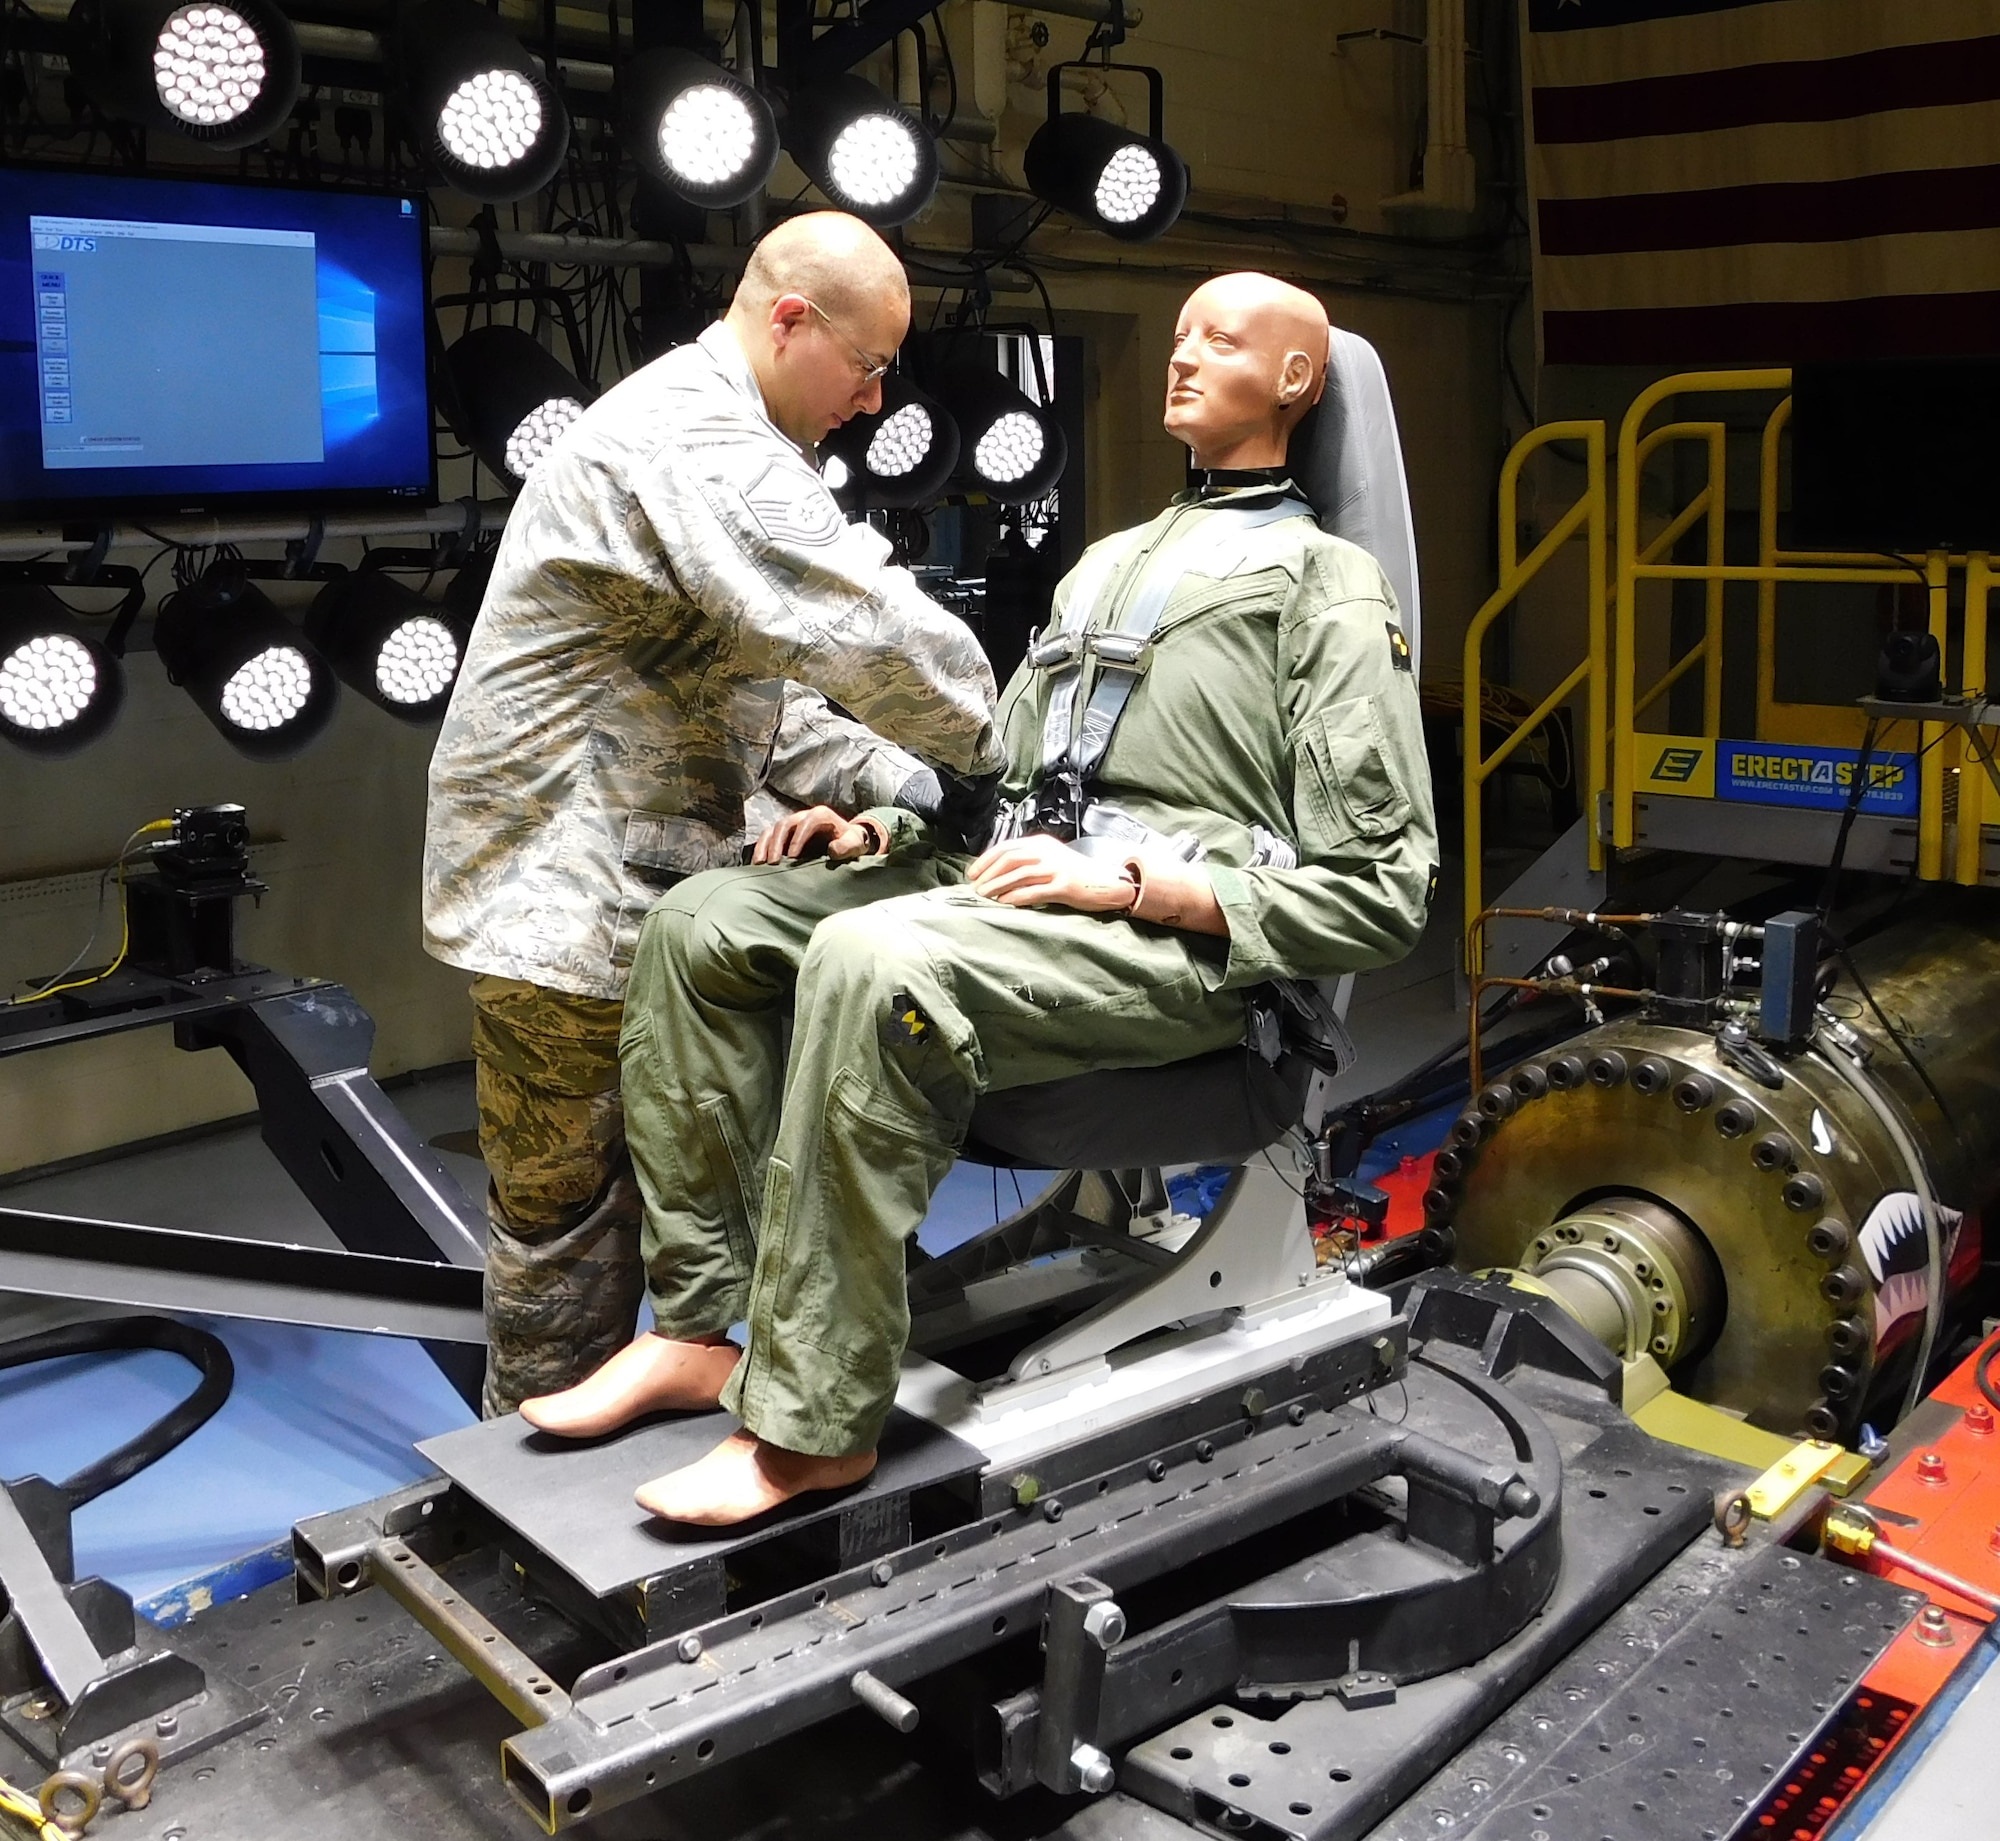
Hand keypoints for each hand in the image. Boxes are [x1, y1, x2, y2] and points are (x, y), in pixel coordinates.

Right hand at [752, 806, 881, 864]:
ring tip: (760, 864)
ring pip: (772, 830)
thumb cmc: (849, 843)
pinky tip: (758, 863)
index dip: (798, 839)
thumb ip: (846, 847)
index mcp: (820, 815)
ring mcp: (791, 824)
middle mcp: (803, 817)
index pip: (806, 823)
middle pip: (785, 825)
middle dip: (777, 844)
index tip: (793, 857)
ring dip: (765, 846)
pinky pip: (767, 837)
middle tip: (773, 863)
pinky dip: (761, 848)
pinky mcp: (783, 834)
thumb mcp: (854, 844)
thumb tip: (832, 850)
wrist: (845, 842)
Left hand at [966, 835, 1135, 912]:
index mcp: (1041, 844)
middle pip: (1010, 858)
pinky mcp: (1064, 885)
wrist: (1108, 883)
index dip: (986, 860)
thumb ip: (1029, 861)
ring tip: (984, 896)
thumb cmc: (1076, 874)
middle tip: (975, 888)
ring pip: (1020, 874)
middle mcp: (1047, 853)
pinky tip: (1004, 902)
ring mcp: (1056, 868)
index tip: (972, 873)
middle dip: (989, 873)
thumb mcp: (1051, 859)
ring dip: (998, 885)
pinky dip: (1017, 896)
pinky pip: (1035, 890)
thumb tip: (997, 873)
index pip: (1007, 847)